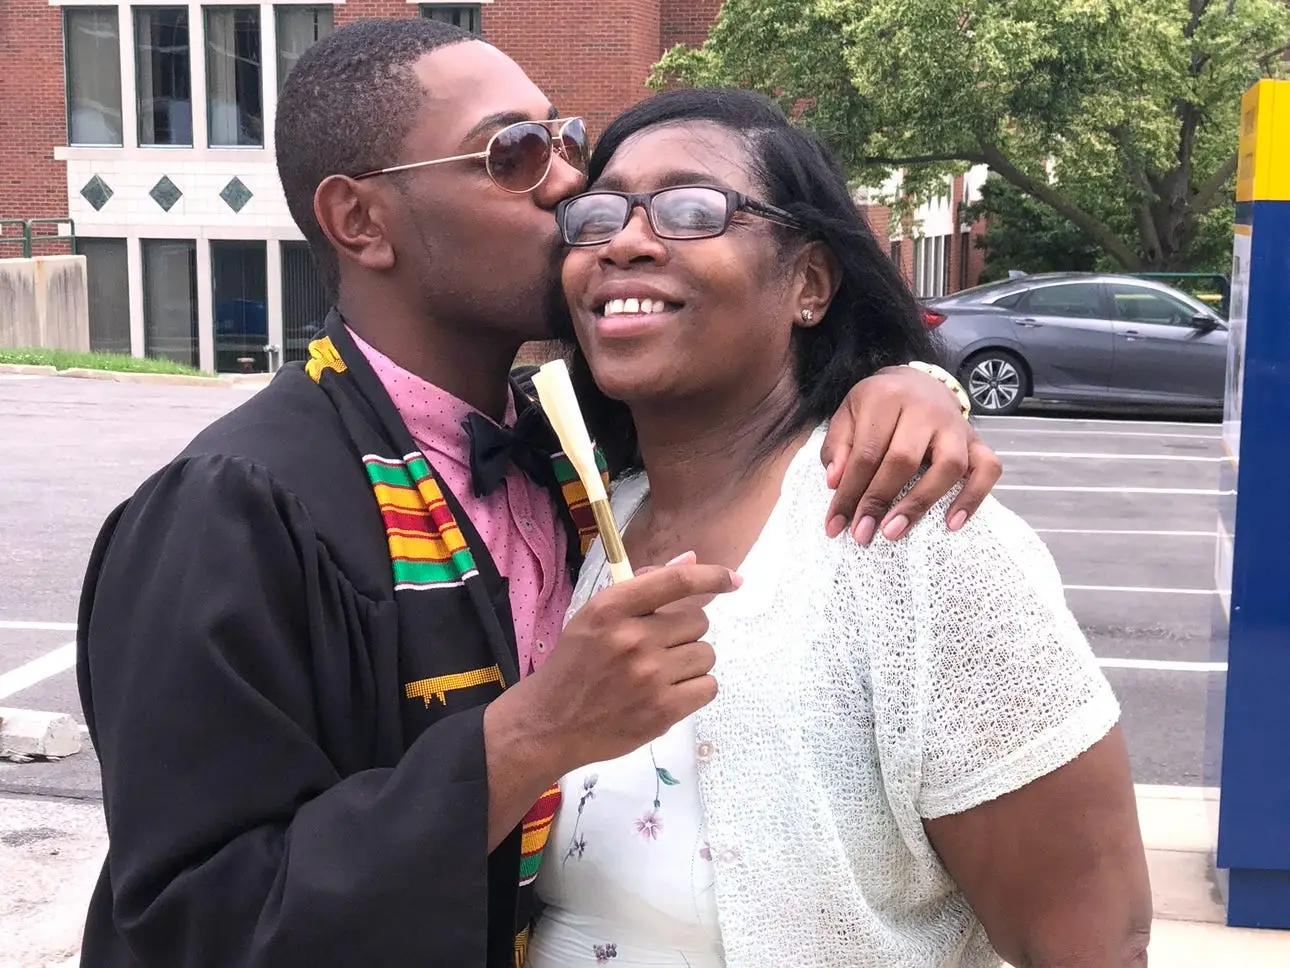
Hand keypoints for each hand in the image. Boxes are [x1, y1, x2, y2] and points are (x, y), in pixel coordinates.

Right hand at [519, 558, 738, 774]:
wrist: (551, 723)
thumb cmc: (575, 665)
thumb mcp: (595, 616)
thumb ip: (643, 587)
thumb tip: (692, 558)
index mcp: (610, 608)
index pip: (675, 581)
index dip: (710, 576)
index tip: (732, 580)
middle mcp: (632, 638)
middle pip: (697, 621)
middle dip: (684, 633)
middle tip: (658, 648)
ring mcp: (649, 676)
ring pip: (706, 654)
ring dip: (690, 662)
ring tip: (661, 673)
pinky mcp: (662, 711)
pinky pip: (708, 687)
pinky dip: (695, 689)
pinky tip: (670, 692)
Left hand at [821, 365, 1002, 543]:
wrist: (919, 382)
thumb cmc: (878, 406)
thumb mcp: (848, 414)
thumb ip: (838, 446)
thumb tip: (835, 481)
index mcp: (887, 398)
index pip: (865, 453)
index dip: (849, 492)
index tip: (835, 524)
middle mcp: (925, 409)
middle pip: (903, 460)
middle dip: (879, 501)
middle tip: (862, 533)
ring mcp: (956, 425)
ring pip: (948, 465)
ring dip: (921, 503)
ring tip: (896, 531)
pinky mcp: (977, 439)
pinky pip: (987, 468)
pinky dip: (973, 497)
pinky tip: (952, 523)